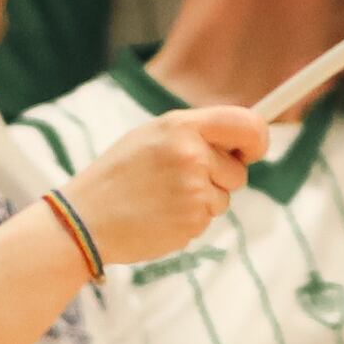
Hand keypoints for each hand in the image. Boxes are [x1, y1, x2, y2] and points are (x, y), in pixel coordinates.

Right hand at [61, 104, 269, 263]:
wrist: (86, 219)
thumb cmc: (118, 176)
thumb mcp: (150, 137)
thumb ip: (193, 134)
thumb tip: (238, 141)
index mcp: (181, 126)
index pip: (246, 123)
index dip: (257, 139)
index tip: (253, 150)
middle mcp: (192, 154)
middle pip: (239, 170)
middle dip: (221, 178)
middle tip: (182, 181)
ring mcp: (193, 189)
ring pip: (224, 198)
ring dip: (203, 201)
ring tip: (164, 199)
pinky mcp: (192, 220)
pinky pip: (207, 219)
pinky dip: (189, 220)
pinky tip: (160, 215)